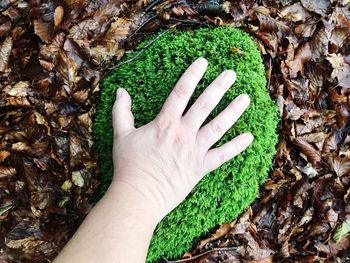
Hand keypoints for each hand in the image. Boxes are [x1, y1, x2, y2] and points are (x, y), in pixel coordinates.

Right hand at [111, 57, 252, 221]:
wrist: (139, 196)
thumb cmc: (129, 165)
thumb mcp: (121, 135)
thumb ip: (121, 111)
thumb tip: (120, 91)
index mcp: (165, 123)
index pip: (181, 92)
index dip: (192, 75)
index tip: (203, 62)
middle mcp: (183, 133)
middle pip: (205, 105)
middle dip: (219, 87)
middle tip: (231, 73)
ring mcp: (194, 150)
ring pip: (218, 126)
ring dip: (233, 111)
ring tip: (246, 98)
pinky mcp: (200, 167)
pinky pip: (222, 155)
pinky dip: (236, 146)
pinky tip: (249, 137)